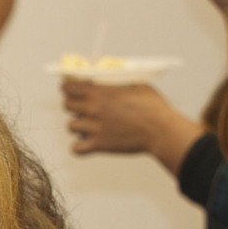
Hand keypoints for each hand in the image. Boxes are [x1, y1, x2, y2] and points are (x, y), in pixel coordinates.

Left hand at [61, 79, 204, 173]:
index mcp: (100, 92)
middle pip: (67, 105)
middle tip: (81, 106)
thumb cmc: (152, 106)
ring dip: (79, 125)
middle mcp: (93, 109)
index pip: (70, 87)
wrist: (161, 130)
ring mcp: (94, 128)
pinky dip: (79, 146)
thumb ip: (117, 82)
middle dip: (72, 104)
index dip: (67, 87)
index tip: (68, 89)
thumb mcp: (136, 84)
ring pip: (71, 126)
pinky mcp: (98, 144)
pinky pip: (76, 148)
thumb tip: (107, 80)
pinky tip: (88, 142)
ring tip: (90, 125)